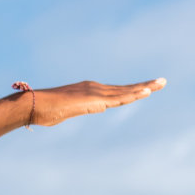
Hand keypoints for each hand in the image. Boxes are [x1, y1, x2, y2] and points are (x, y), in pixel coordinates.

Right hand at [27, 78, 165, 126]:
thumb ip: (75, 110)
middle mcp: (94, 88)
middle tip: (162, 82)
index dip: (130, 91)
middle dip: (143, 86)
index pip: (114, 92)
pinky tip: (146, 92)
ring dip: (144, 88)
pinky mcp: (93, 100)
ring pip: (124, 92)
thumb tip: (74, 111)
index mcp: (87, 91)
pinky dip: (133, 95)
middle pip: (123, 89)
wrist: (32, 105)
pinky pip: (117, 98)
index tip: (145, 89)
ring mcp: (94, 92)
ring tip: (161, 84)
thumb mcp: (63, 112)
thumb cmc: (42, 111)